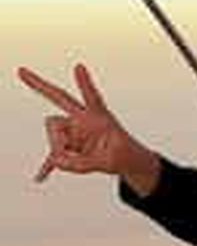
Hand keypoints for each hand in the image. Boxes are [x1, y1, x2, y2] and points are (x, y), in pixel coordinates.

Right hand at [16, 62, 160, 196]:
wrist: (125, 159)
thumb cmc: (122, 153)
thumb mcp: (109, 161)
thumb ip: (82, 162)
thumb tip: (58, 161)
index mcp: (98, 116)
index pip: (91, 97)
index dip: (85, 82)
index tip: (79, 67)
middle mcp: (82, 119)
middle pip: (57, 107)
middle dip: (41, 90)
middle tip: (22, 73)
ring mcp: (73, 131)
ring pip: (55, 140)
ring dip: (62, 153)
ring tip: (81, 163)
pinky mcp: (69, 145)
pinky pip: (54, 156)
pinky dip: (47, 167)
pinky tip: (40, 178)